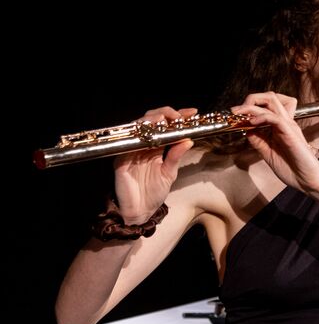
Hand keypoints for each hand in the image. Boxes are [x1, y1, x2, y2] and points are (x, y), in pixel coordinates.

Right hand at [113, 106, 195, 222]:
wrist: (140, 211)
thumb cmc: (153, 193)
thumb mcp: (169, 173)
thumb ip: (176, 156)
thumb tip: (188, 140)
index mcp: (155, 147)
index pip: (165, 126)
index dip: (177, 116)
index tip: (192, 113)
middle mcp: (142, 144)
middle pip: (150, 120)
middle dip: (164, 114)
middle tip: (178, 116)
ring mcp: (131, 149)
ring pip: (138, 126)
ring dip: (152, 120)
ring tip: (165, 120)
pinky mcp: (121, 158)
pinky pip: (128, 143)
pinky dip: (139, 137)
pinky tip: (149, 136)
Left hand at [236, 92, 318, 194]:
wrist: (308, 181)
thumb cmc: (292, 170)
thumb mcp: (268, 153)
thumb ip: (258, 141)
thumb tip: (245, 129)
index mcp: (281, 126)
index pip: (267, 105)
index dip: (250, 106)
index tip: (236, 116)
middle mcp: (285, 122)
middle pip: (269, 97)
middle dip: (250, 99)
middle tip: (236, 111)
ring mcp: (288, 126)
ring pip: (271, 102)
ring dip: (252, 105)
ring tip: (239, 113)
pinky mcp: (290, 133)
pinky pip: (275, 118)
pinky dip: (261, 117)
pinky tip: (251, 123)